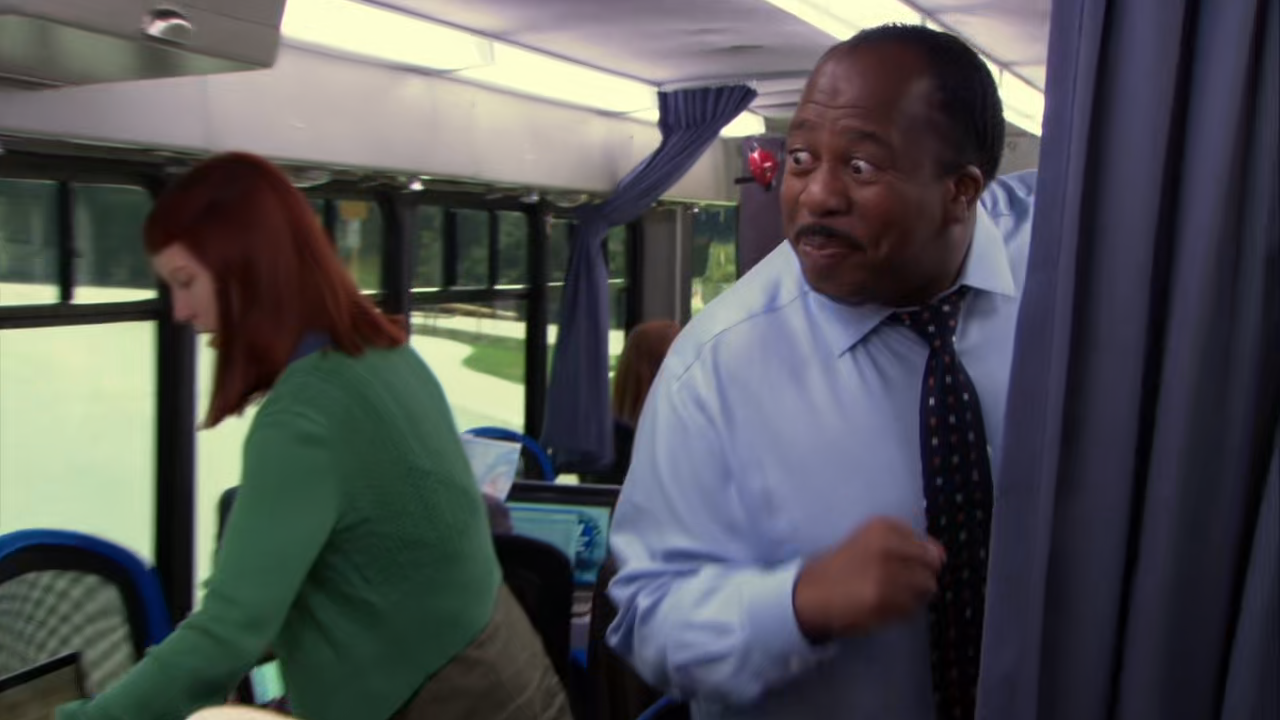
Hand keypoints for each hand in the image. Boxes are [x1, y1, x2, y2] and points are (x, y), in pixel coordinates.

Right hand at [792, 517, 944, 641]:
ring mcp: (885, 575)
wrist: (811, 594)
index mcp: (883, 527)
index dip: (918, 561)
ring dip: (913, 596)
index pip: (928, 547)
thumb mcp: (873, 542)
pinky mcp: (882, 601)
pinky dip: (903, 611)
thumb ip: (910, 544)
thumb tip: (942, 556)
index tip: (899, 566)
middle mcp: (885, 547)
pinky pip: (913, 608)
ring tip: (889, 596)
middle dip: (920, 578)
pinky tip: (883, 607)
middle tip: (896, 584)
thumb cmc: (845, 567)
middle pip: (931, 568)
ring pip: (926, 589)